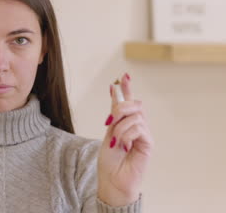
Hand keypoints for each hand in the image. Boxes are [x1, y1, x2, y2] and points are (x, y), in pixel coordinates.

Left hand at [97, 73, 153, 205]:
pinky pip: (139, 128)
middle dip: (121, 106)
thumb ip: (114, 114)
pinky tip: (124, 145)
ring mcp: (143, 135)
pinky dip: (127, 134)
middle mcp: (136, 127)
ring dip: (121, 127)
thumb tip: (114, 90)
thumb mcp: (108, 133)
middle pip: (135, 105)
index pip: (128, 102)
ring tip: (116, 141)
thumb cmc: (109, 161)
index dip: (127, 88)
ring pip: (135, 116)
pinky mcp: (148, 143)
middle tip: (110, 120)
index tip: (124, 76)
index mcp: (125, 123)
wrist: (112, 180)